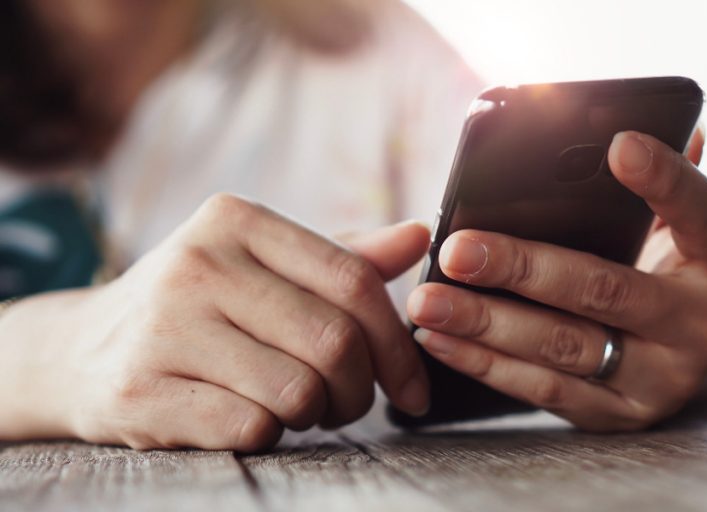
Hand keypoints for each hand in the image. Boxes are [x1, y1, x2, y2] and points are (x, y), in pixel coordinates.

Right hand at [2, 194, 429, 449]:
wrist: (81, 351)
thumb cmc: (200, 307)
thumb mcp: (265, 266)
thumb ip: (345, 257)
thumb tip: (421, 236)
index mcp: (236, 220)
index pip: (354, 280)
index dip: (398, 343)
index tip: (414, 385)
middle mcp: (197, 263)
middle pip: (335, 341)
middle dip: (361, 389)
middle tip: (349, 402)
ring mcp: (163, 327)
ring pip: (299, 390)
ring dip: (317, 415)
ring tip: (297, 406)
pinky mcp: (140, 391)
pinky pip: (252, 428)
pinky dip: (269, 435)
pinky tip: (248, 417)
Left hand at [407, 130, 706, 431]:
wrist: (683, 360)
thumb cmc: (669, 272)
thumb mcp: (678, 229)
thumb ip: (665, 183)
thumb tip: (647, 124)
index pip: (701, 214)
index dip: (664, 179)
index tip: (617, 144)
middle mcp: (703, 327)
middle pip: (606, 291)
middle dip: (524, 268)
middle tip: (459, 249)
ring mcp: (660, 380)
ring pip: (564, 347)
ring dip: (488, 322)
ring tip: (430, 296)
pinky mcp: (617, 416)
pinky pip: (543, 390)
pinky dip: (484, 363)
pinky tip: (439, 336)